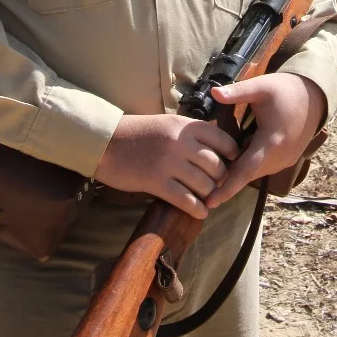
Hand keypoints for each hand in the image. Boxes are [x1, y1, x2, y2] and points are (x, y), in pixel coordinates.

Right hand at [94, 114, 238, 219]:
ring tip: (209, 199)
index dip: (232, 154)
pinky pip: (186, 200)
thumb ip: (190, 133)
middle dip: (221, 179)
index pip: (222, 140)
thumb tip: (215, 149)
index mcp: (185, 125)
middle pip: (216, 166)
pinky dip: (197, 209)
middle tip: (218, 185)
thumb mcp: (167, 124)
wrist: (104, 142)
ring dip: (209, 195)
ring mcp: (169, 163)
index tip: (232, 162)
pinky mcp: (156, 182)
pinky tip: (200, 212)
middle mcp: (180, 143)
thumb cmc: (136, 134)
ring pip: (204, 185)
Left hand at [205, 73, 325, 208]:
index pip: (246, 171)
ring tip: (213, 180)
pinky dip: (250, 168)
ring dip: (238, 175)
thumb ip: (237, 92)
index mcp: (272, 142)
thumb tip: (213, 92)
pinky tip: (234, 163)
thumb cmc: (286, 90)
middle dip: (227, 183)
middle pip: (249, 174)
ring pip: (257, 172)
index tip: (210, 202)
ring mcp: (286, 160)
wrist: (314, 96)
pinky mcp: (288, 159)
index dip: (228, 187)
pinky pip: (265, 167)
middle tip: (202, 190)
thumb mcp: (261, 87)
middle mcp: (281, 156)